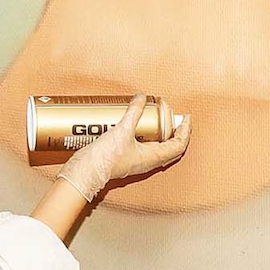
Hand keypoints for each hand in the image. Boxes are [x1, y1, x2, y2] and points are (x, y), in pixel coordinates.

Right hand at [58, 95, 190, 202]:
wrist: (85, 172)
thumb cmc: (105, 158)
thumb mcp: (122, 130)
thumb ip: (133, 111)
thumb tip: (141, 97)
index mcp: (153, 158)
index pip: (178, 145)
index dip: (185, 131)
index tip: (185, 118)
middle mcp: (148, 161)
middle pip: (170, 147)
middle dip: (174, 131)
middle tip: (172, 116)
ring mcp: (137, 160)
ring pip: (156, 146)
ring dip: (159, 133)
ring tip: (155, 118)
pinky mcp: (126, 158)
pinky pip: (142, 146)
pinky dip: (144, 135)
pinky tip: (134, 125)